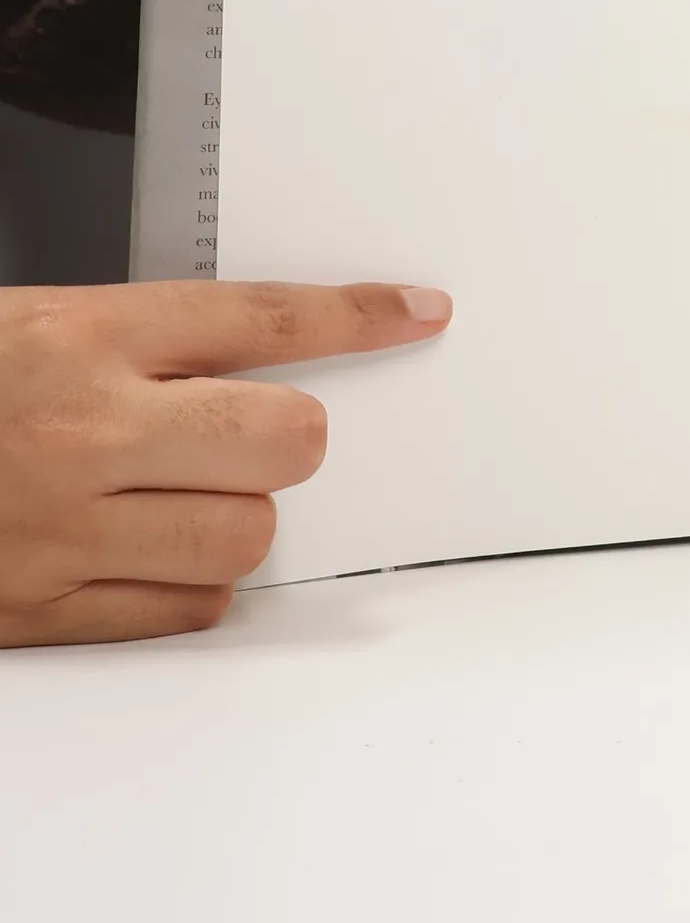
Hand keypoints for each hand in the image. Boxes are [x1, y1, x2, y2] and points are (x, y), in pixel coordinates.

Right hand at [0, 281, 451, 646]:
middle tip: (256, 432)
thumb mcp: (35, 323)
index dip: (357, 315)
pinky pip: (182, 612)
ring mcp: (61, 528)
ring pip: (245, 536)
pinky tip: (155, 556)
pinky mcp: (38, 609)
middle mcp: (82, 430)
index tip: (415, 312)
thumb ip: (143, 338)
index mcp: (79, 337)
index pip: (261, 318)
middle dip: (292, 436)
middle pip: (284, 440)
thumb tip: (261, 350)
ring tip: (189, 495)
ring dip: (242, 517)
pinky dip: (191, 589)